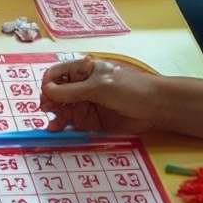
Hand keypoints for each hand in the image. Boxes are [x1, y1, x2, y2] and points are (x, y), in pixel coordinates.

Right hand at [39, 56, 167, 135]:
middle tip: (48, 111)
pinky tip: (60, 131)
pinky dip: (65, 127)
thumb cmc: (129, 88)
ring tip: (53, 127)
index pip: (57, 74)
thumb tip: (47, 90)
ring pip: (64, 110)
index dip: (48, 84)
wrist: (156, 107)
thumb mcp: (99, 87)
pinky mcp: (92, 121)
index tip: (46, 95)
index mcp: (82, 70)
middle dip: (50, 102)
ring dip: (56, 117)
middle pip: (57, 94)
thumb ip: (73, 91)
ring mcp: (87, 104)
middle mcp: (81, 87)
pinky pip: (75, 124)